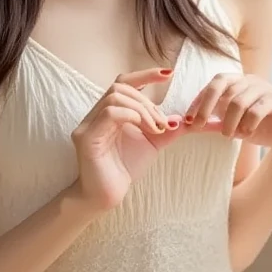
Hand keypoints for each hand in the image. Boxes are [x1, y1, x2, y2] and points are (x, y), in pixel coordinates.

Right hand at [71, 69, 183, 212]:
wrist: (107, 196)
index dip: (145, 75)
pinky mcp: (86, 137)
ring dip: (141, 109)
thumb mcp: (152, 143)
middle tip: (162, 123)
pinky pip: (109, 113)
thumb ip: (166, 128)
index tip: (168, 74)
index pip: (123, 82)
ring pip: (115, 97)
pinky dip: (131, 116)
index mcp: (109, 112)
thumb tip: (185, 118)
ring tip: (154, 129)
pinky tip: (143, 129)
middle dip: (146, 101)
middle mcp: (95, 114)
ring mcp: (88, 124)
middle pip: (120, 87)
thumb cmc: (125, 168)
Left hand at [184, 73, 271, 151]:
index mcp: (239, 83)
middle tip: (199, 125)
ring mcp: (265, 89)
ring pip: (237, 100)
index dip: (199, 100)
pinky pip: (256, 109)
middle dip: (206, 106)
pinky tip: (247, 134)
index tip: (188, 119)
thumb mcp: (236, 126)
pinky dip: (247, 124)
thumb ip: (216, 123)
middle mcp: (250, 81)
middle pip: (222, 86)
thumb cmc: (266, 126)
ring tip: (229, 135)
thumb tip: (189, 126)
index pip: (214, 84)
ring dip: (229, 121)